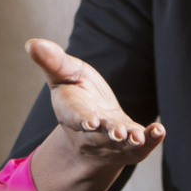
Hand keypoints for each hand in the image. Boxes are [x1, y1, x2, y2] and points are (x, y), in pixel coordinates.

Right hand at [28, 38, 162, 168]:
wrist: (90, 126)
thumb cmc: (76, 94)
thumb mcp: (63, 74)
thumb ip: (52, 61)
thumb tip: (32, 43)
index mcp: (71, 112)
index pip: (75, 116)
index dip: (82, 118)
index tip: (89, 121)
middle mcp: (91, 131)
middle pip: (99, 134)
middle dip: (109, 133)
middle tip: (118, 133)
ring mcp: (111, 141)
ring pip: (119, 144)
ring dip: (130, 139)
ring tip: (138, 137)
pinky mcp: (129, 146)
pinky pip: (140, 147)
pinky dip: (150, 140)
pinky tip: (159, 130)